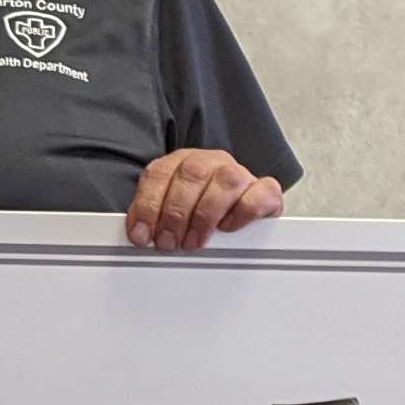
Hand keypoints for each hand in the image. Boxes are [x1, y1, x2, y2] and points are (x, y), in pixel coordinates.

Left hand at [125, 150, 282, 250]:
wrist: (246, 210)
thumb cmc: (203, 212)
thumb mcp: (172, 212)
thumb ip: (154, 217)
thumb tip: (138, 235)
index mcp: (182, 162)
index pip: (159, 173)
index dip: (147, 205)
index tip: (141, 234)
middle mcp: (211, 162)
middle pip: (191, 174)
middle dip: (174, 214)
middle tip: (167, 243)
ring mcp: (240, 173)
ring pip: (225, 181)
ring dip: (204, 216)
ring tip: (193, 242)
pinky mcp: (266, 191)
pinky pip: (258, 195)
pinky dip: (240, 214)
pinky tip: (227, 228)